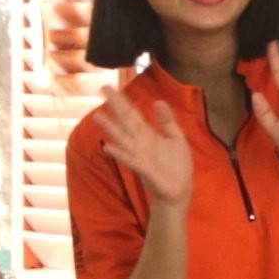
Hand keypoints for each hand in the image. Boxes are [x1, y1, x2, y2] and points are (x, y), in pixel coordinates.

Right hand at [88, 84, 194, 210]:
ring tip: (98, 116)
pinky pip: (131, 160)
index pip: (132, 115)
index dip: (122, 101)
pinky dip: (120, 154)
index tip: (109, 88)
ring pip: (123, 139)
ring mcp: (140, 156)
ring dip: (111, 129)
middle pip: (125, 122)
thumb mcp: (176, 138)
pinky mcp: (145, 170)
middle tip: (102, 89)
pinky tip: (108, 147)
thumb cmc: (177, 165)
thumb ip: (167, 121)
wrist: (180, 190)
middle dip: (115, 106)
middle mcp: (140, 143)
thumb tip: (158, 100)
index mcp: (148, 135)